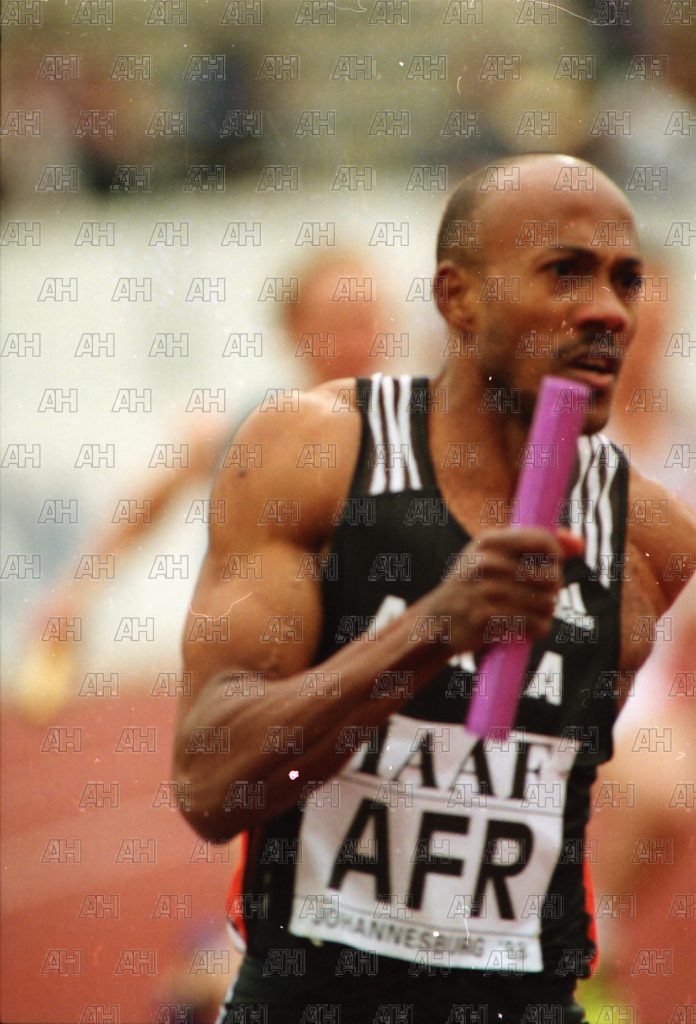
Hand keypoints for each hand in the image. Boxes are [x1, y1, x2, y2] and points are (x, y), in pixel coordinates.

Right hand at [432, 526, 583, 652]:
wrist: (437, 621)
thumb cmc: (473, 585)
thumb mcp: (493, 555)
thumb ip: (536, 545)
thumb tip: (579, 542)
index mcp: (488, 541)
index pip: (543, 540)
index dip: (557, 556)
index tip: (551, 566)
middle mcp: (487, 563)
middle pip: (551, 577)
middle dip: (551, 590)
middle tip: (537, 595)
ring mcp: (486, 592)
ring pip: (547, 604)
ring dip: (544, 612)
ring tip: (528, 612)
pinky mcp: (489, 620)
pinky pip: (537, 625)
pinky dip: (536, 630)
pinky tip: (522, 627)